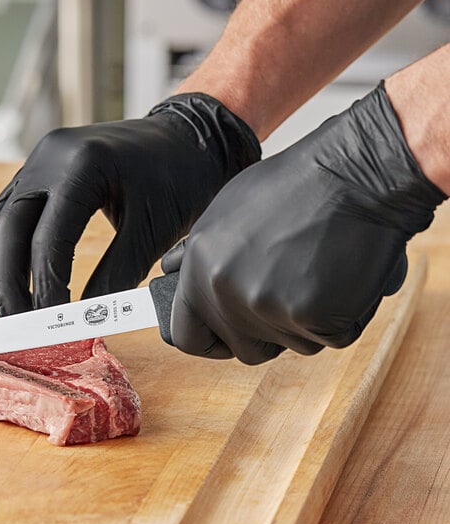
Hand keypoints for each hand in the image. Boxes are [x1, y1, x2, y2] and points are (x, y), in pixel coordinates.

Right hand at [0, 94, 259, 314]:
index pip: (48, 237)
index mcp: (82, 164)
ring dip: (0, 267)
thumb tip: (86, 318)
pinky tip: (16, 279)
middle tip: (20, 324)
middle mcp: (50, 156)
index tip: (52, 324)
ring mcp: (40, 160)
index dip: (46, 286)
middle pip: (7, 227)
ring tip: (13, 309)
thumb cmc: (179, 181)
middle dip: (9, 281)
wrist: (186, 141)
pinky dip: (8, 248)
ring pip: (0, 220)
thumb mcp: (153, 230)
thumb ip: (116, 274)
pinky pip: (10, 212)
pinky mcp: (40, 170)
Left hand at [162, 83, 445, 364]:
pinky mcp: (315, 319)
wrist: (352, 175)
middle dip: (265, 332)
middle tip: (285, 295)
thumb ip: (195, 252)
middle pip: (244, 349)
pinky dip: (340, 315)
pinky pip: (329, 337)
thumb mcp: (225, 210)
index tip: (223, 339)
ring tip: (315, 271)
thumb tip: (171, 271)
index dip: (208, 341)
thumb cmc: (292, 187)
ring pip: (290, 344)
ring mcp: (270, 310)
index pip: (188, 336)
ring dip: (304, 320)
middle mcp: (227, 294)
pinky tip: (340, 277)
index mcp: (200, 271)